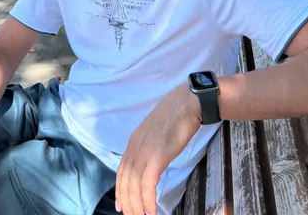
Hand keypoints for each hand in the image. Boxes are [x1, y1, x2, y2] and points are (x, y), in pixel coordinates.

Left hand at [115, 84, 200, 214]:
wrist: (187, 103)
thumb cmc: (176, 115)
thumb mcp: (156, 132)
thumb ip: (149, 146)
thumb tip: (151, 160)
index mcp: (133, 142)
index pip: (121, 171)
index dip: (120, 190)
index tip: (121, 206)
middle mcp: (134, 147)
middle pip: (125, 181)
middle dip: (127, 202)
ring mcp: (144, 151)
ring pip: (134, 185)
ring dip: (137, 206)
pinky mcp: (156, 156)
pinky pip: (147, 184)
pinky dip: (148, 200)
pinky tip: (152, 211)